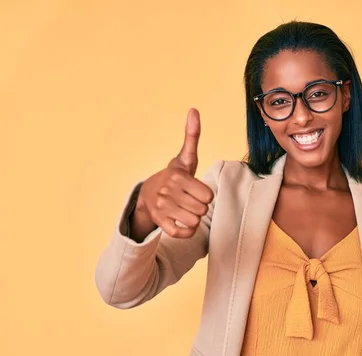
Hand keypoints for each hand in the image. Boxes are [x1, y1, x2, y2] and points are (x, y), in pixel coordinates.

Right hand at [133, 108, 213, 238]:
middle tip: (189, 200)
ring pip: (194, 222)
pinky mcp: (160, 223)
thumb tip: (194, 109)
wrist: (148, 195)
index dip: (205, 195)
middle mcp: (168, 192)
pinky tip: (183, 222)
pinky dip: (187, 232)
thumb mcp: (185, 158)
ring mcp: (162, 208)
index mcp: (178, 177)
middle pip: (203, 210)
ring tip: (185, 210)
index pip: (208, 196)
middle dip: (200, 207)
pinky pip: (182, 233)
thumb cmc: (175, 176)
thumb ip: (192, 136)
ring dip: (194, 219)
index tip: (196, 190)